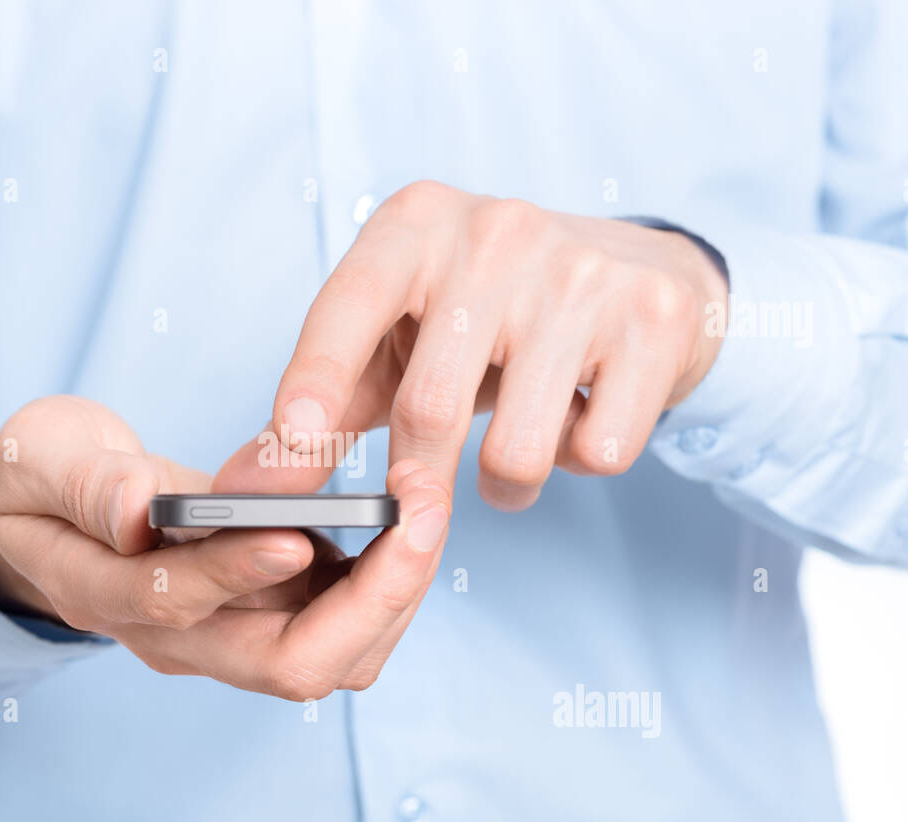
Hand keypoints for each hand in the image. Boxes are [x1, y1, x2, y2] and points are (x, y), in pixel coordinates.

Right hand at [0, 395, 450, 697]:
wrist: (58, 513)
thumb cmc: (42, 480)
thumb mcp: (40, 458)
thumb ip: (85, 483)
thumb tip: (137, 514)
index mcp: (107, 594)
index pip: (178, 605)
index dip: (238, 572)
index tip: (295, 531)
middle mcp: (179, 636)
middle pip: (289, 665)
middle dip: (370, 600)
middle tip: (418, 512)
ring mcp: (231, 632)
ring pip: (337, 655)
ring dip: (395, 590)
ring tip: (424, 504)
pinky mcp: (271, 610)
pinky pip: (350, 622)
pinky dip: (389, 576)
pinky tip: (405, 516)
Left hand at [257, 181, 728, 508]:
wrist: (640, 272)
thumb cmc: (491, 313)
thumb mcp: (405, 330)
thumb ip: (330, 398)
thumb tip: (253, 484)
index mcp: (416, 225)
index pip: (348, 306)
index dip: (314, 381)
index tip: (294, 449)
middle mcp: (498, 232)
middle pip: (429, 408)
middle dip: (416, 484)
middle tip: (417, 511)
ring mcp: (582, 273)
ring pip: (518, 450)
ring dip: (506, 487)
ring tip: (513, 452)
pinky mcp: (654, 322)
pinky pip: (597, 453)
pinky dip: (579, 462)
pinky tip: (580, 414)